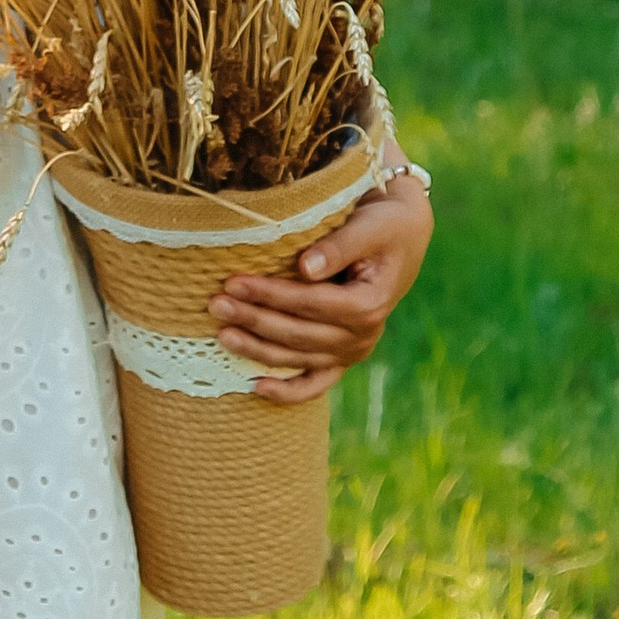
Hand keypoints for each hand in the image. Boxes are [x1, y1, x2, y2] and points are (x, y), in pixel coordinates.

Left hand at [208, 177, 431, 407]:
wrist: (402, 238)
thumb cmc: (383, 227)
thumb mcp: (369, 227)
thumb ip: (338, 247)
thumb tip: (305, 268)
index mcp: (369, 304)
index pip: (310, 303)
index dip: (271, 295)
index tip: (234, 282)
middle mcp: (362, 335)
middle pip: (298, 333)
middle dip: (254, 320)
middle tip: (216, 304)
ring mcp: (351, 351)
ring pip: (297, 358)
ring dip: (257, 349)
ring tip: (221, 334)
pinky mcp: (341, 358)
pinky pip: (314, 384)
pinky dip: (287, 392)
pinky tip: (256, 388)